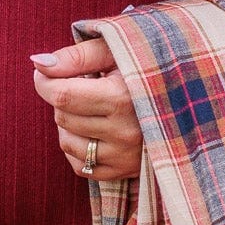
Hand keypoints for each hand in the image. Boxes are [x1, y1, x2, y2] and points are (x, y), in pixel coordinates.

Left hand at [30, 38, 142, 181]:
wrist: (186, 97)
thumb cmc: (144, 66)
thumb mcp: (115, 51)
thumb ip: (76, 56)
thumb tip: (38, 63)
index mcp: (124, 98)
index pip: (63, 95)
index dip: (44, 82)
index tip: (45, 72)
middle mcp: (125, 132)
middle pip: (63, 116)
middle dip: (63, 98)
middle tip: (83, 86)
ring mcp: (125, 157)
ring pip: (66, 141)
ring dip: (68, 122)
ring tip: (91, 107)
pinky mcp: (123, 172)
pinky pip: (79, 165)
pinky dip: (77, 147)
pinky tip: (93, 129)